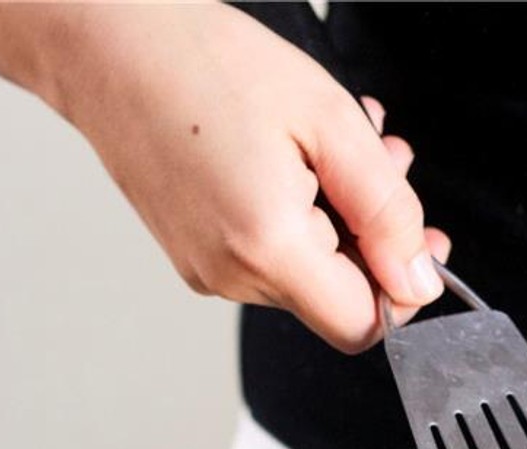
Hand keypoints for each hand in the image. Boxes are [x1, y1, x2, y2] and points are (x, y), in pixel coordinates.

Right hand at [46, 3, 447, 352]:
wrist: (105, 43)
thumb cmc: (205, 63)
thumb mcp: (333, 124)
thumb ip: (388, 213)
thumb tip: (420, 282)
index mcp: (268, 247)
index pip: (363, 327)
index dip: (403, 290)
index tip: (417, 239)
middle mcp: (232, 275)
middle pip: (339, 299)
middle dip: (377, 238)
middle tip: (387, 165)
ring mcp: (208, 271)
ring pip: (310, 275)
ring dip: (341, 217)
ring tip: (337, 146)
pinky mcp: (195, 256)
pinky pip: (271, 256)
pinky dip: (301, 217)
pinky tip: (298, 159)